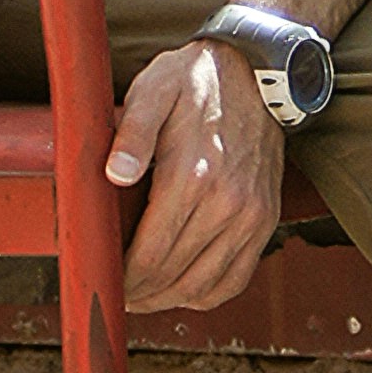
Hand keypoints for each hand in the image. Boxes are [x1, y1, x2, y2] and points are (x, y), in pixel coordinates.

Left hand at [107, 42, 283, 312]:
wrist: (257, 73)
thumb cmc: (195, 80)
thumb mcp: (153, 90)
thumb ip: (131, 133)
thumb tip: (114, 174)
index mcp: (192, 175)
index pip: (151, 253)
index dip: (124, 277)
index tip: (105, 280)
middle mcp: (227, 203)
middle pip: (174, 275)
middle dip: (141, 293)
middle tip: (117, 293)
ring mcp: (252, 215)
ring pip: (204, 286)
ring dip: (169, 300)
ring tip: (144, 296)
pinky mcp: (266, 219)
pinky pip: (237, 277)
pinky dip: (207, 294)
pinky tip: (183, 290)